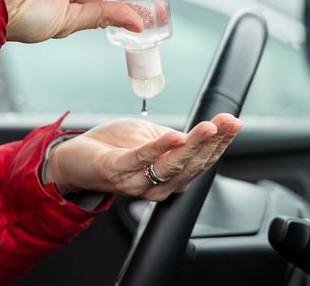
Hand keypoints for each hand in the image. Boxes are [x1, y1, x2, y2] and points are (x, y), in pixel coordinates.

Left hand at [43, 114, 241, 200]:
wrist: (75, 158)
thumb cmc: (115, 146)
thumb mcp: (152, 139)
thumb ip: (176, 140)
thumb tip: (205, 131)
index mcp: (171, 178)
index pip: (202, 161)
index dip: (221, 143)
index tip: (234, 123)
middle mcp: (158, 186)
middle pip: (192, 164)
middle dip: (213, 141)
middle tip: (228, 122)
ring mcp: (137, 181)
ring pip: (173, 164)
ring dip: (193, 145)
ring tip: (208, 127)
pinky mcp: (117, 171)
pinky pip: (142, 159)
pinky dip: (160, 147)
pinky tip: (175, 136)